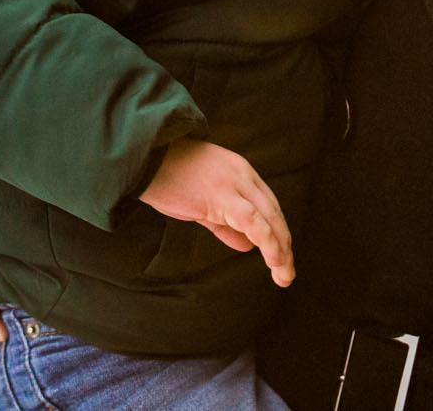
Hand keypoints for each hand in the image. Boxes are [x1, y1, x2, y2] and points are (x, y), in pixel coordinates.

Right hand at [138, 139, 294, 286]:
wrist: (145, 157)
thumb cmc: (168, 177)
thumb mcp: (202, 202)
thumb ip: (225, 223)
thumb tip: (248, 245)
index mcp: (241, 173)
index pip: (268, 206)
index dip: (277, 233)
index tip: (282, 257)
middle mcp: (244, 176)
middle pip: (274, 213)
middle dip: (284, 245)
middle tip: (287, 273)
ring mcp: (234, 184)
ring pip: (269, 218)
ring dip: (280, 249)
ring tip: (283, 274)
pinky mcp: (221, 196)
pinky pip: (252, 221)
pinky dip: (267, 241)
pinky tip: (273, 259)